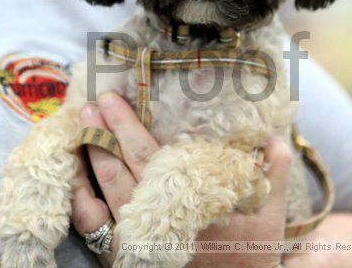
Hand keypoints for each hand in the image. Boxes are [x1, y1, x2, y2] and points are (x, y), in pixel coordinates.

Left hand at [71, 93, 290, 267]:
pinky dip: (80, 201)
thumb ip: (275, 172)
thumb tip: (274, 136)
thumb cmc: (250, 255)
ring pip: (100, 198)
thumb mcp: (269, 214)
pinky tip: (76, 176)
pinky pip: (91, 230)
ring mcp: (136, 245)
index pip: (149, 158)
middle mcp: (157, 224)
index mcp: (190, 204)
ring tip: (81, 129)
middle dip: (102, 134)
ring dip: (88, 160)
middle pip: (119, 172)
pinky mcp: (124, 260)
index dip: (127, 127)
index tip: (113, 100)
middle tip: (90, 104)